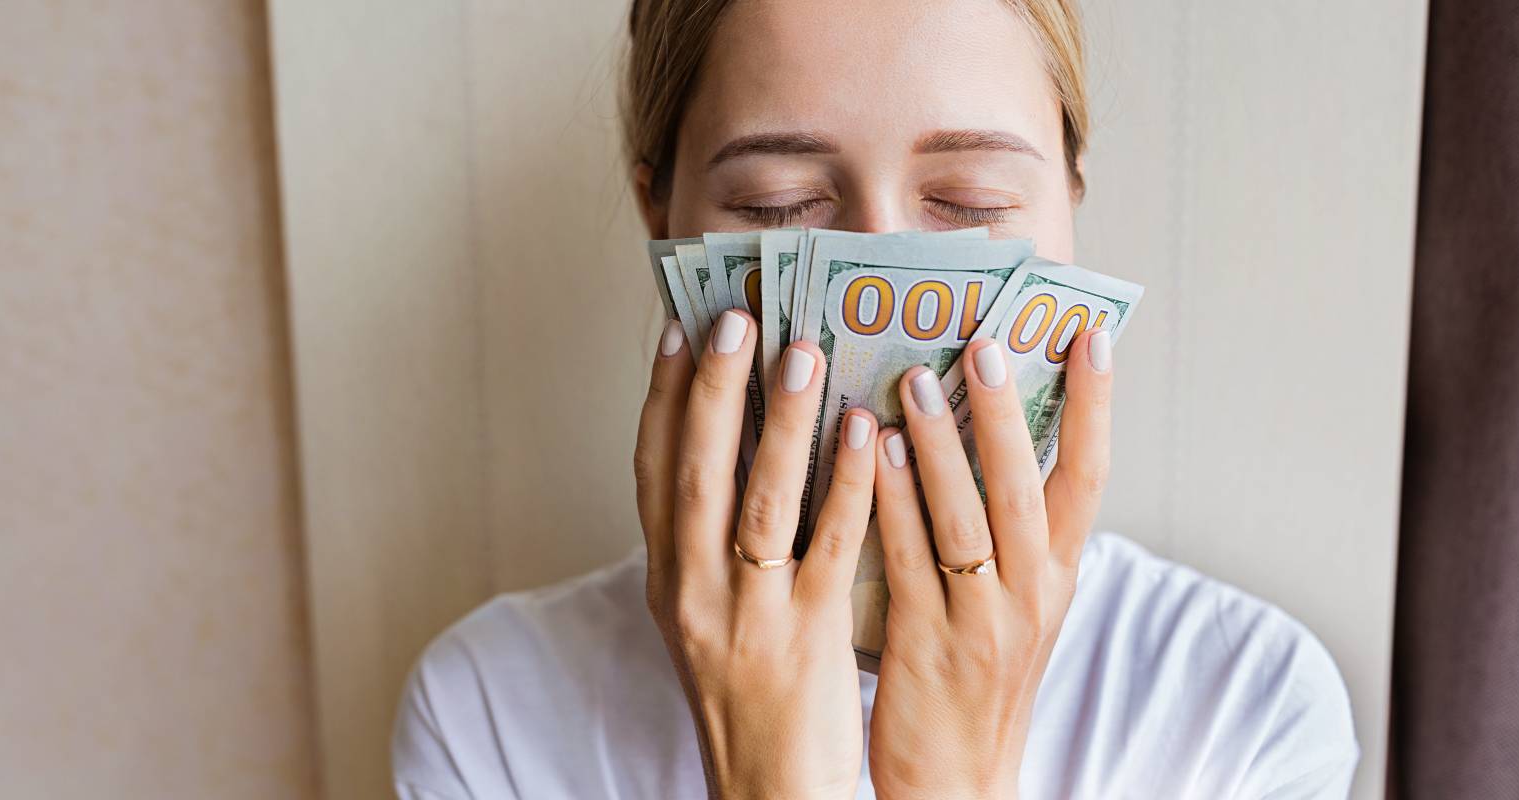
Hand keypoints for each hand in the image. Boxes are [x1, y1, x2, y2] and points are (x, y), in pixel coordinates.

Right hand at [634, 312, 879, 799]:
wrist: (769, 794)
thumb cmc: (749, 700)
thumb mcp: (706, 620)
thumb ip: (713, 544)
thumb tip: (742, 448)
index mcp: (665, 582)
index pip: (651, 473)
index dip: (660, 396)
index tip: (678, 328)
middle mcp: (692, 593)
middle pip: (696, 473)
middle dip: (712, 389)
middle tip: (737, 316)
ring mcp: (747, 617)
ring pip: (759, 502)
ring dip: (780, 422)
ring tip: (806, 350)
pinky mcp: (807, 640)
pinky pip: (827, 548)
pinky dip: (845, 484)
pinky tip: (866, 432)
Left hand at [867, 329, 1113, 799]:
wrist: (956, 777)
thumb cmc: (974, 673)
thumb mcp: (1013, 599)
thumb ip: (1004, 524)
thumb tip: (981, 424)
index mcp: (1058, 573)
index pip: (1090, 475)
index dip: (1094, 404)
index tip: (1092, 333)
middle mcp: (1034, 592)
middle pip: (1026, 486)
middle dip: (1006, 409)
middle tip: (984, 339)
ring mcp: (984, 620)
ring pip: (967, 518)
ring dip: (940, 445)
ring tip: (910, 379)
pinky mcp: (928, 644)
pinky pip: (911, 560)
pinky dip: (893, 503)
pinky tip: (868, 454)